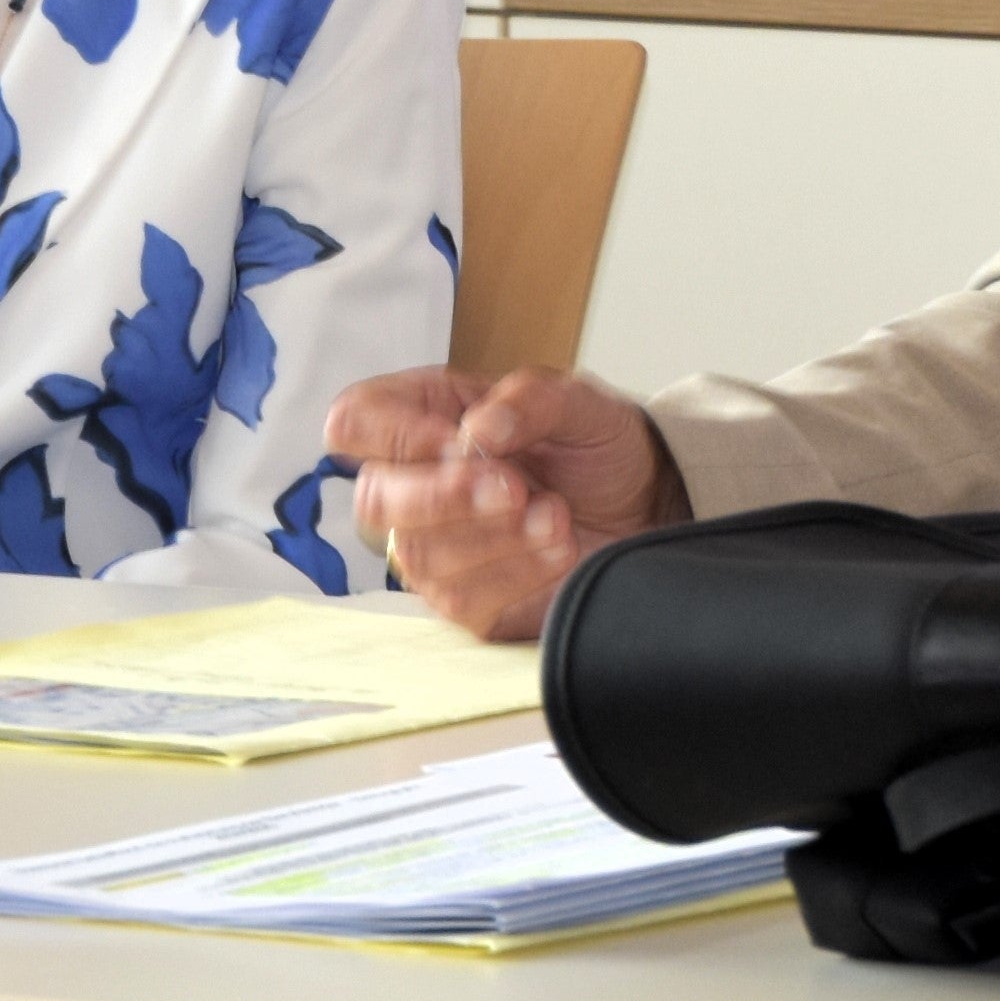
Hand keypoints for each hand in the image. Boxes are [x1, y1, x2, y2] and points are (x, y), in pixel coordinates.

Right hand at [325, 365, 672, 641]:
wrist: (643, 506)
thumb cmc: (595, 446)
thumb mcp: (579, 403)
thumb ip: (531, 400)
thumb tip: (479, 429)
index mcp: (425, 415)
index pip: (355, 421)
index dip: (393, 434)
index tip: (455, 439)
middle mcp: (416, 481)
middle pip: (373, 500)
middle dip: (444, 496)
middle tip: (514, 488)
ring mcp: (436, 545)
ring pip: (418, 555)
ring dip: (495, 536)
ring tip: (556, 514)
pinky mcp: (466, 600)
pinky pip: (461, 599)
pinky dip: (516, 572)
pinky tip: (558, 548)